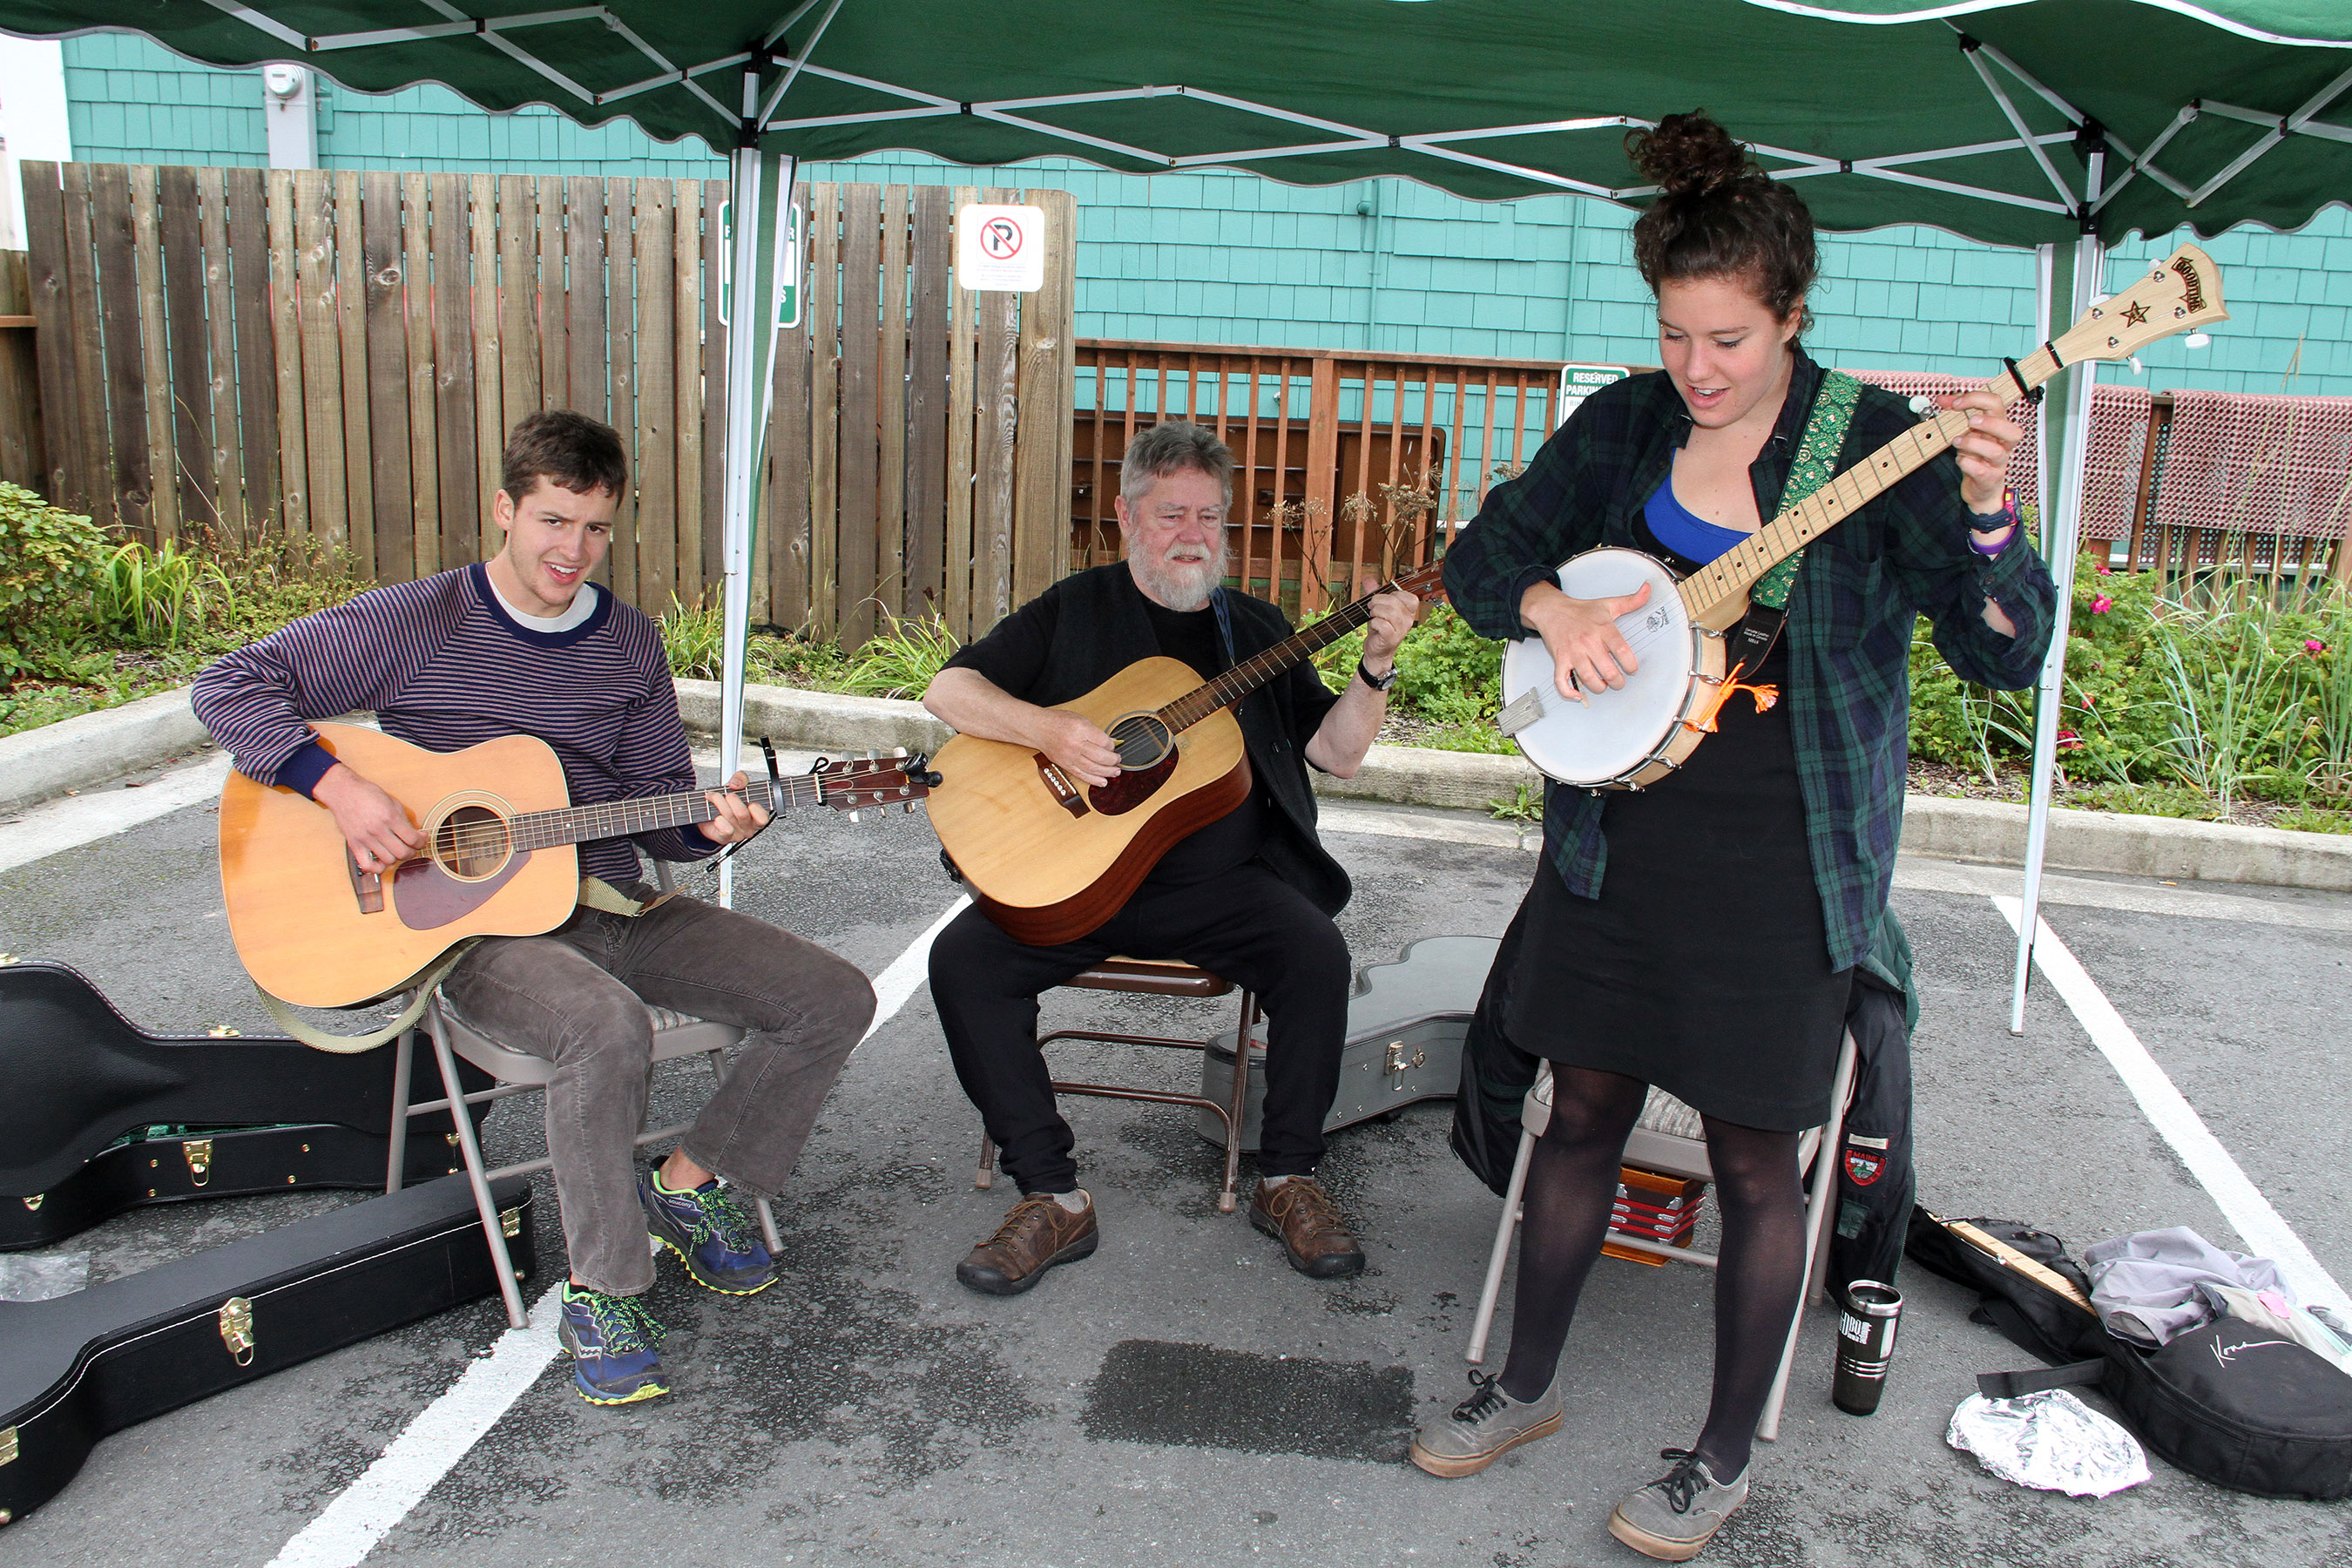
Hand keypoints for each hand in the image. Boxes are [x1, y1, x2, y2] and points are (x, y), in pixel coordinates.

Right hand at [314, 762, 424, 873]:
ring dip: (396, 858)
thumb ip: (404, 820)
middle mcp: (378, 829)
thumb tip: (417, 835)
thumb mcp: (392, 802)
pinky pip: (368, 865)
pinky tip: (381, 860)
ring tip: (396, 850)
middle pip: (403, 853)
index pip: (412, 839)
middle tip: (411, 847)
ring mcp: (365, 838)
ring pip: (388, 860)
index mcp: (390, 817)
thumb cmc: (368, 794)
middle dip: (412, 852)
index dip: (421, 842)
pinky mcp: (354, 844)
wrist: (343, 791)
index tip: (421, 839)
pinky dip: (377, 868)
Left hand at [698, 771, 770, 843]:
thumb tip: (737, 783)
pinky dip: (720, 821)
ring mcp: (737, 834)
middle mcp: (748, 827)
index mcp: (756, 816)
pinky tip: (716, 816)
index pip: (762, 817)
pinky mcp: (725, 838)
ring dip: (719, 802)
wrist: (709, 815)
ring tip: (713, 796)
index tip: (749, 801)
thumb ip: (741, 779)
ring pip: (730, 817)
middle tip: (727, 794)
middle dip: (732, 799)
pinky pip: (725, 830)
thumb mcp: (737, 787)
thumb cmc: (728, 802)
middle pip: (743, 813)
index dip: (756, 808)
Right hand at [1032, 709, 1123, 790]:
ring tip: (1115, 772)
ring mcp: (1069, 755)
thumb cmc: (1058, 721)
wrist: (1038, 728)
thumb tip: (1111, 742)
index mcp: (1080, 728)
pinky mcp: (1065, 764)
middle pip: (1100, 756)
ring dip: (1107, 772)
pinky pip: (1081, 775)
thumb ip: (1096, 732)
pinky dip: (1093, 780)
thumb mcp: (1080, 719)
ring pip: (1092, 768)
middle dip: (1112, 760)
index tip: (1113, 746)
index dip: (1111, 746)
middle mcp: (1075, 743)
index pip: (1103, 741)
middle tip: (1118, 760)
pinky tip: (1103, 781)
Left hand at [1358, 574, 1420, 677]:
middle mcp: (1409, 620)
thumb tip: (1367, 579)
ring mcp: (1401, 630)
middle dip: (1377, 601)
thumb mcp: (1378, 608)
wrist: (1377, 650)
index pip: (1408, 596)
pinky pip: (1382, 624)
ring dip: (1375, 611)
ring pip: (1389, 612)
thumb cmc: (1380, 628)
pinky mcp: (1392, 638)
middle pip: (1394, 601)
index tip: (1384, 601)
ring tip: (1372, 615)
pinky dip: (1374, 623)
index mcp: (1409, 611)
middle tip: (1371, 607)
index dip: (1392, 594)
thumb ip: (1374, 593)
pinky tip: (1374, 626)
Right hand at [1520, 578, 1650, 702]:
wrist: (1551, 610)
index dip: (1630, 665)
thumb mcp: (1608, 604)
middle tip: (1619, 681)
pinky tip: (1578, 694)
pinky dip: (1570, 692)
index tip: (1632, 668)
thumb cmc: (1580, 611)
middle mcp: (1588, 642)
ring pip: (1588, 679)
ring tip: (1603, 685)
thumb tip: (1648, 589)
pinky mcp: (1560, 660)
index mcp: (1603, 629)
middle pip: (1608, 670)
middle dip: (1617, 681)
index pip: (1622, 651)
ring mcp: (1573, 652)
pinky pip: (1561, 682)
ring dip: (1599, 687)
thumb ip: (1631, 601)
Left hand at [1938, 385, 2026, 517]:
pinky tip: (1959, 460)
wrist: (1981, 488)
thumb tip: (1942, 399)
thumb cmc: (1977, 456)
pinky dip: (1966, 463)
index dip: (1977, 399)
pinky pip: (1980, 470)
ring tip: (1957, 441)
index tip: (1955, 403)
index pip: (1997, 404)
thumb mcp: (1968, 432)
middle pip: (2011, 429)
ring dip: (1973, 444)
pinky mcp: (1989, 478)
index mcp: (1998, 427)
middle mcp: (2002, 444)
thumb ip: (1957, 413)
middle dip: (1990, 423)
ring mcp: (1997, 462)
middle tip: (1970, 422)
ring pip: (1995, 451)